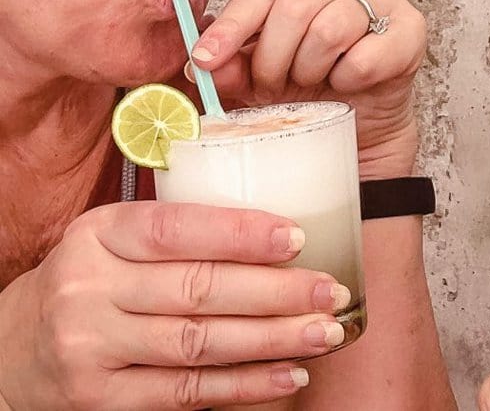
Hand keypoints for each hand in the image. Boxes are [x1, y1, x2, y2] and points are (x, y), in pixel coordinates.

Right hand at [0, 201, 350, 409]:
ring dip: (272, 340)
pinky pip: (186, 390)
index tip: (298, 236)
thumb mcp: (115, 238)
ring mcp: (93, 348)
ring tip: (323, 332)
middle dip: (276, 291)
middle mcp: (90, 288)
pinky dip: (244, 385)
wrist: (12, 348)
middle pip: (198, 289)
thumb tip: (281, 224)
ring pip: (199, 343)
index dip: (242, 233)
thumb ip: (180, 229)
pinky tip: (288, 374)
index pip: (178, 229)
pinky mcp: (101, 400)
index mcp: (100, 233)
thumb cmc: (92, 279)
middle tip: (330, 289)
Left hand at [185, 0, 425, 173]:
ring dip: (311, 70)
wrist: (362, 124)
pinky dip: (347, 81)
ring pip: (329, 30)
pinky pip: (364, 58)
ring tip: (313, 82)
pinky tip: (347, 84)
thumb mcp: (261, 78)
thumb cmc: (316, 89)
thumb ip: (231, 67)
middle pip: (295, 6)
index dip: (232, 26)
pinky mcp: (410, 30)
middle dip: (273, 57)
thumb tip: (201, 65)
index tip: (206, 59)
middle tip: (272, 85)